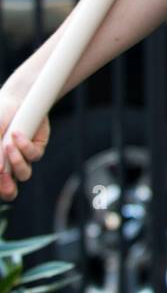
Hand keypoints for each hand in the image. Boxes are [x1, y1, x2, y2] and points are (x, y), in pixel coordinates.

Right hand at [0, 85, 49, 202]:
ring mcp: (23, 159)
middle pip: (9, 191)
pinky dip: (24, 146)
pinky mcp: (37, 148)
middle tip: (3, 176)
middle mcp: (8, 166)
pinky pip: (33, 155)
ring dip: (16, 162)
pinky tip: (17, 133)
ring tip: (8, 145)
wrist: (14, 101)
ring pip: (24, 174)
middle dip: (7, 188)